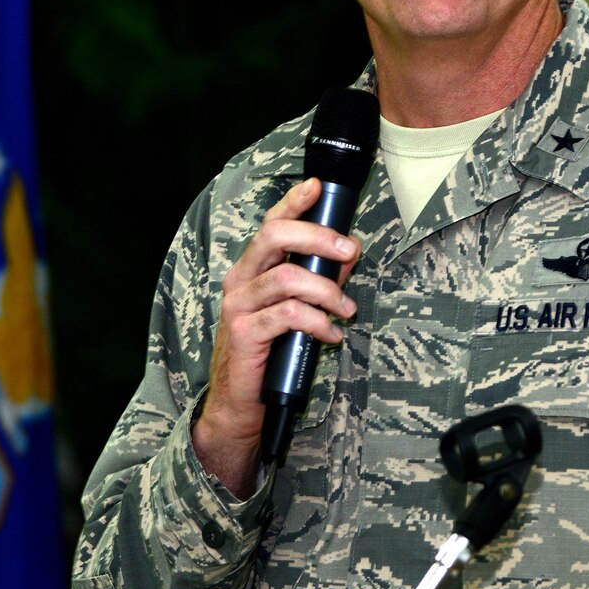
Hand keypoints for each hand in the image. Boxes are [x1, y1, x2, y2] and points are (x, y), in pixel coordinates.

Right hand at [193, 177, 359, 496]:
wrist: (240, 403)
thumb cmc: (269, 353)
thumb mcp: (295, 310)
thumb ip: (317, 281)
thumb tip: (347, 254)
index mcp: (251, 269)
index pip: (271, 224)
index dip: (293, 202)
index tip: (317, 186)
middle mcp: (240, 280)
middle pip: (275, 236)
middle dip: (318, 237)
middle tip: (350, 251)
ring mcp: (238, 305)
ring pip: (288, 278)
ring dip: (327, 291)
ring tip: (347, 311)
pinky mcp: (244, 332)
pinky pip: (289, 316)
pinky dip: (318, 323)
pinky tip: (331, 334)